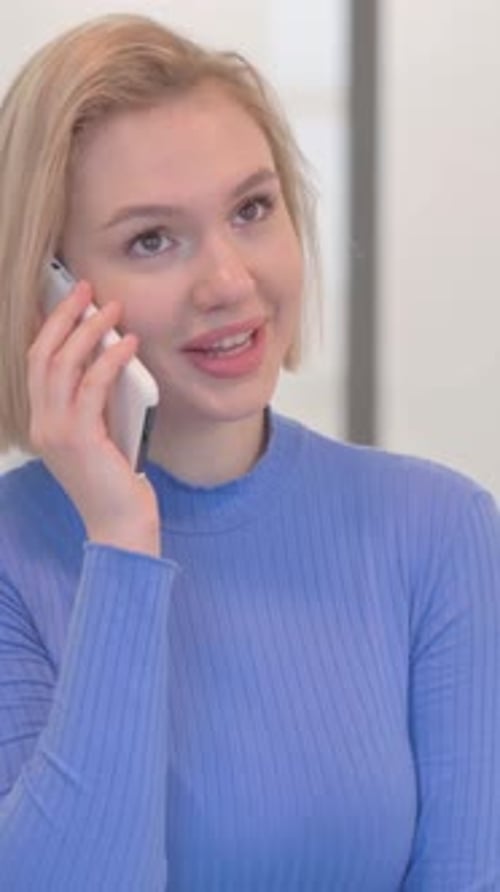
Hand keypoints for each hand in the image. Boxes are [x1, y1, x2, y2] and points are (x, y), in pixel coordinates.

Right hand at [28, 280, 159, 555]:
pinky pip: (92, 386)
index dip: (51, 326)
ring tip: (111, 308)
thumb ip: (96, 401)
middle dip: (63, 315)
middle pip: (42, 354)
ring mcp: (56, 431)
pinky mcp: (80, 438)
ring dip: (87, 330)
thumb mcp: (101, 433)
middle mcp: (42, 423)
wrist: (120, 526)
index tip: (70, 299)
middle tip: (86, 288)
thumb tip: (110, 354)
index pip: (38, 362)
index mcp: (43, 421)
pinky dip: (109, 359)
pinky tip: (128, 343)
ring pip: (62, 364)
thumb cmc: (116, 482)